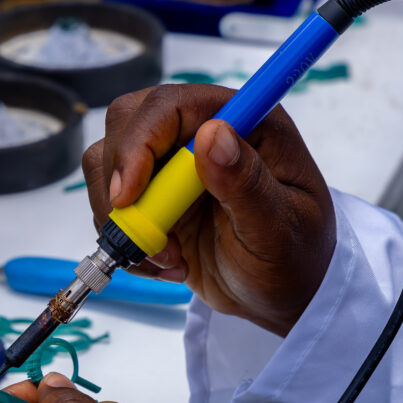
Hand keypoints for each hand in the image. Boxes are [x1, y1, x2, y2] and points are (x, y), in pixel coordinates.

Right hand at [83, 84, 335, 335]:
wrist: (282, 297)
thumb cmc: (295, 260)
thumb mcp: (279, 229)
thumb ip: (246, 183)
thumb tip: (214, 134)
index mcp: (244, 123)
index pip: (170, 105)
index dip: (139, 143)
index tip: (128, 195)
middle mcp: (204, 132)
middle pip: (127, 124)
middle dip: (121, 183)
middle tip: (143, 235)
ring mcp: (174, 164)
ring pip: (107, 164)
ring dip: (124, 219)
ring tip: (167, 258)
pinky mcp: (155, 196)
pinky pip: (111, 205)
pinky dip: (127, 241)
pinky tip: (168, 264)